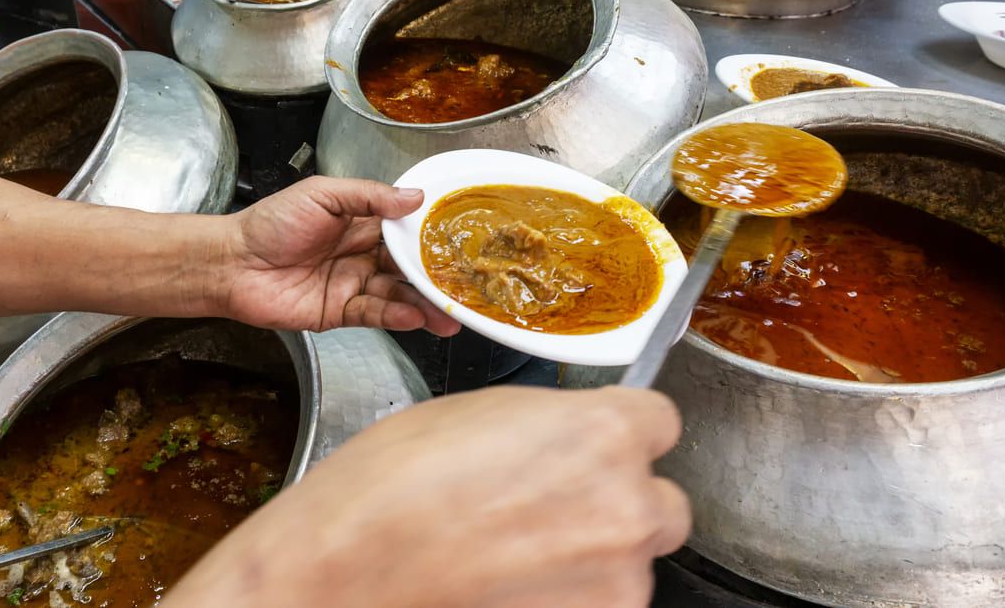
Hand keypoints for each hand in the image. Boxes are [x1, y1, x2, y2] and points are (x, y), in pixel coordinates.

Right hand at [165, 385, 689, 607]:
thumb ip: (550, 423)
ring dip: (591, 561)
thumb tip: (570, 435)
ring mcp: (617, 584)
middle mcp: (626, 508)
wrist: (344, 574)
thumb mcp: (476, 414)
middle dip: (617, 504)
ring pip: (631, 566)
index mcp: (602, 433)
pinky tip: (510, 591)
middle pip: (660, 502)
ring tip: (512, 559)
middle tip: (552, 513)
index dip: (623, 434)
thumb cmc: (389, 490)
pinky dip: (567, 602)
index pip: (660, 420)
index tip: (600, 448)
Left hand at [217, 177, 459, 335]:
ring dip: (424, 304)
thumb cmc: (271, 222)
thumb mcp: (323, 194)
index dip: (430, 235)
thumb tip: (414, 197)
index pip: (405, 229)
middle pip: (407, 266)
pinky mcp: (339, 312)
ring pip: (397, 294)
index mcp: (361, 221)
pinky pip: (374, 314)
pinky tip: (414, 316)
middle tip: (466, 285)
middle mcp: (362, 254)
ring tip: (450, 312)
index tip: (460, 240)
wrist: (233, 262)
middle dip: (436, 276)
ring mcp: (352, 284)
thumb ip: (369, 196)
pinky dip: (396, 315)